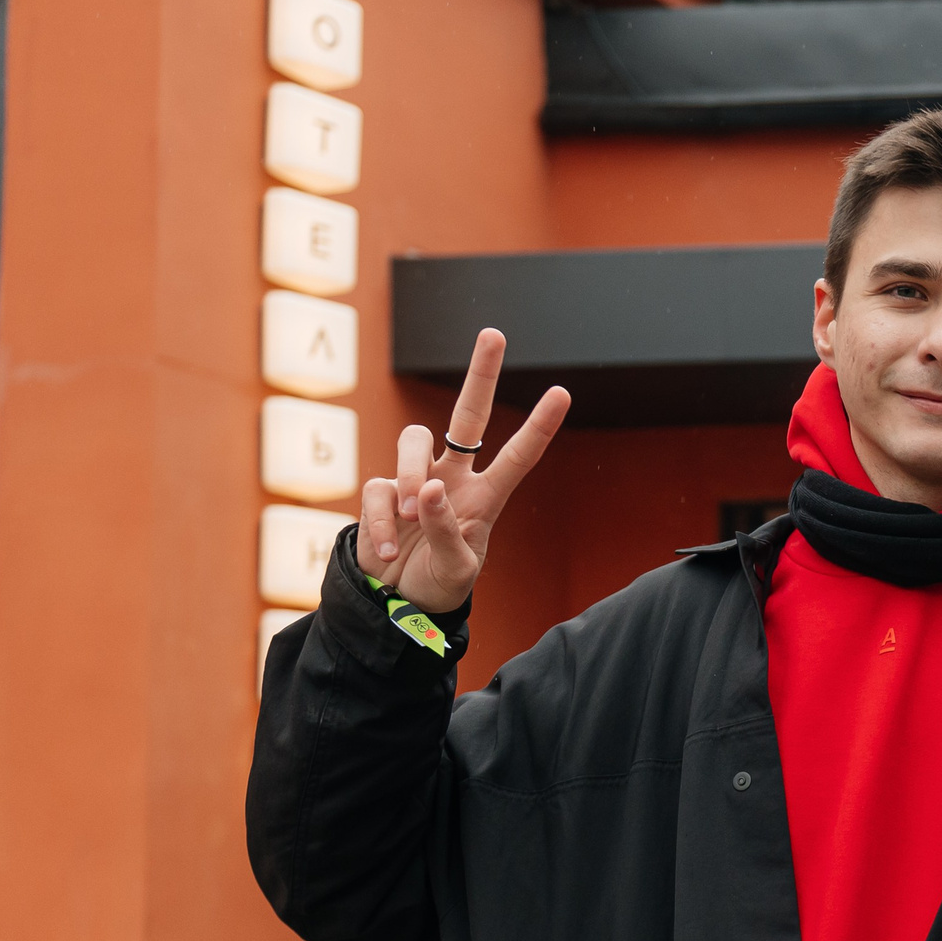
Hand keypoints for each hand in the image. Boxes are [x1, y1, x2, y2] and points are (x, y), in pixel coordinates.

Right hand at [357, 329, 569, 613]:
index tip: (561, 392)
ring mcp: (415, 481)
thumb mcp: (455, 569)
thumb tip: (428, 490)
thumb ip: (445, 531)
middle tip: (495, 334)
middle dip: (481, 374)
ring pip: (414, 439)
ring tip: (414, 515)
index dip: (539, 426)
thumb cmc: (438, 585)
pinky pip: (380, 489)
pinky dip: (382, 524)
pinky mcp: (381, 492)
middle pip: (468, 415)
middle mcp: (453, 478)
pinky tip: (389, 552)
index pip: (517, 456)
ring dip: (413, 474)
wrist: (395, 606)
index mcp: (485, 497)